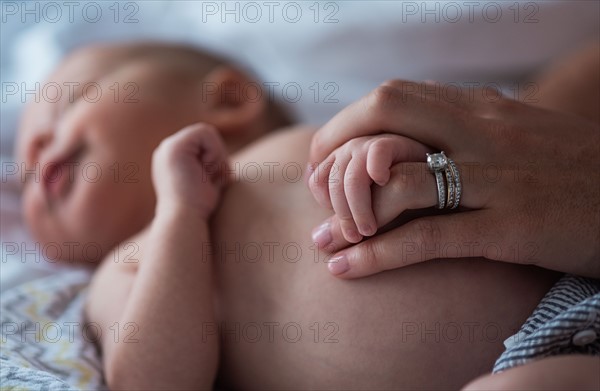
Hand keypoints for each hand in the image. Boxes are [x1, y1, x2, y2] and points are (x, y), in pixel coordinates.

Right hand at [152, 123, 228, 218]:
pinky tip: (204, 171)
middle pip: (206, 135)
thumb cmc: (199, 207)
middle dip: (217, 156)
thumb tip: (226, 167)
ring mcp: (167, 147)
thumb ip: (211, 170)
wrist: (184, 218)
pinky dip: (213, 152)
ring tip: (206, 177)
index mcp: (172, 158)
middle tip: (212, 179)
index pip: (203, 142)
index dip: (216, 157)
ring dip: (216, 157)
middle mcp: (166, 150)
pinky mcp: (174, 146)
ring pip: (206, 132)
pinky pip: (205, 132)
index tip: (212, 180)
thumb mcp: (207, 183)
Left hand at [308, 80, 599, 277]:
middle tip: (314, 188)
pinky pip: (425, 238)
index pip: (392, 98)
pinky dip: (375, 255)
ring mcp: (496, 178)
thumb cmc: (573, 171)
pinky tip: (344, 269)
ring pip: (396, 179)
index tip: (326, 158)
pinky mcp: (508, 227)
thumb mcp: (518, 133)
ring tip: (323, 239)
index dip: (346, 126)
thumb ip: (466, 128)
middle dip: (334, 151)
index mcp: (483, 107)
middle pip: (383, 115)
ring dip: (346, 211)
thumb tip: (409, 141)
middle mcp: (484, 132)